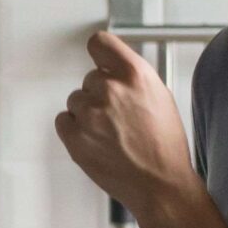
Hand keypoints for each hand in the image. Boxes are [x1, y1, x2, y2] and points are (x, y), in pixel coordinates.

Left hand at [55, 29, 202, 220]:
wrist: (161, 184)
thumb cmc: (164, 145)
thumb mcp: (159, 96)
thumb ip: (132, 77)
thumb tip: (110, 67)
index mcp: (135, 74)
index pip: (99, 43)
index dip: (100, 54)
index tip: (100, 60)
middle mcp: (110, 89)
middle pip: (90, 78)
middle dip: (101, 94)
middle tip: (120, 117)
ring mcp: (89, 114)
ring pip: (76, 100)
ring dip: (88, 113)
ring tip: (112, 134)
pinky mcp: (74, 137)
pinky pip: (63, 120)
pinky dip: (75, 130)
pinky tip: (97, 142)